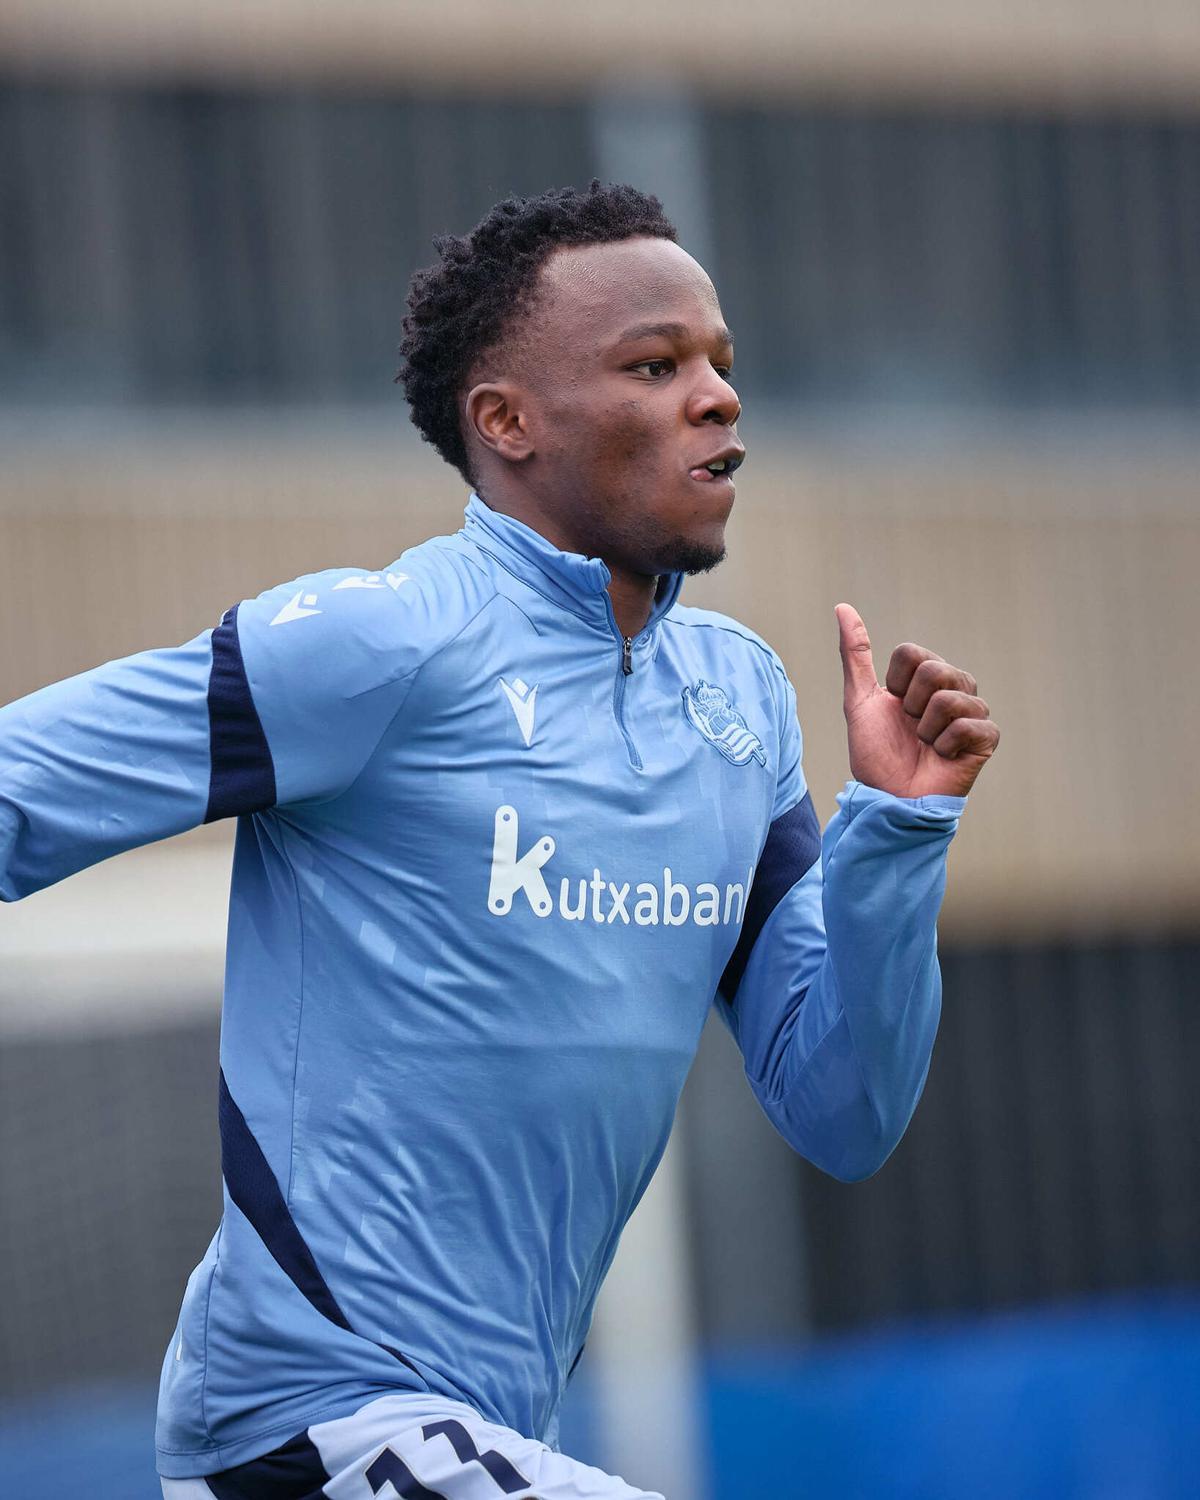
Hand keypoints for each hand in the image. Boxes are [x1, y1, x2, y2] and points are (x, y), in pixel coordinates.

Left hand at [836, 603, 999, 799]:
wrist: (890, 799)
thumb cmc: (876, 754)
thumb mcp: (859, 701)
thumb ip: (855, 654)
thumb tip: (843, 607)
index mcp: (925, 677)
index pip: (912, 653)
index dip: (895, 684)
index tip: (894, 708)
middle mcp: (953, 688)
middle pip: (933, 670)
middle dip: (911, 706)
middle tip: (911, 729)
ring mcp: (972, 712)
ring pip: (949, 698)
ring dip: (926, 729)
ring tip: (926, 745)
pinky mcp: (986, 738)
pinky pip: (967, 725)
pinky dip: (945, 746)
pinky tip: (943, 757)